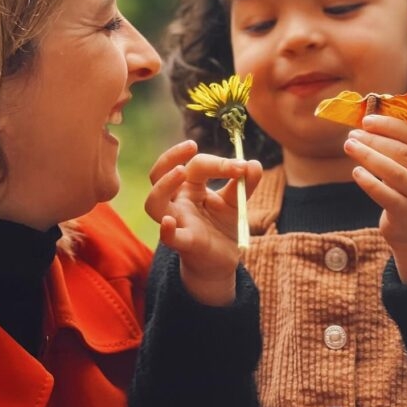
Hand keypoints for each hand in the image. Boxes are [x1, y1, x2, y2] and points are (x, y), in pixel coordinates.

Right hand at [145, 140, 262, 305]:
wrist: (222, 260)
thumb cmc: (222, 226)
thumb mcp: (236, 202)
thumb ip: (245, 183)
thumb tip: (253, 164)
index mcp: (189, 187)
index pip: (196, 165)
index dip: (219, 162)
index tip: (242, 166)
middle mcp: (177, 201)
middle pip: (159, 173)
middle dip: (171, 156)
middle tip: (192, 145)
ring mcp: (177, 221)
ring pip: (153, 203)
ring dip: (164, 185)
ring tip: (181, 172)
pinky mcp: (184, 243)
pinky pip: (169, 237)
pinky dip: (166, 231)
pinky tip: (168, 222)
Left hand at [343, 114, 406, 283]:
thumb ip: (404, 146)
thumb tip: (370, 122)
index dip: (390, 126)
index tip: (367, 120)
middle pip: (402, 152)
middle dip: (374, 140)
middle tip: (352, 135)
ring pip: (393, 172)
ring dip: (368, 156)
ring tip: (349, 147)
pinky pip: (385, 195)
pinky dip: (368, 181)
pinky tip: (356, 171)